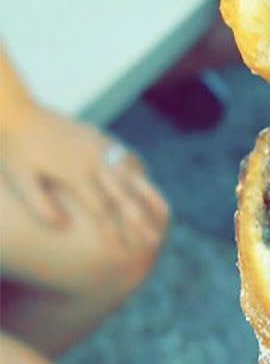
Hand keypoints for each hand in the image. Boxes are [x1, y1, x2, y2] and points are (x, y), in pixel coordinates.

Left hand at [0, 101, 167, 244]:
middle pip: (123, 196)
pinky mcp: (97, 135)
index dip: (114, 233)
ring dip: (146, 195)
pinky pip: (125, 154)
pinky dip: (137, 168)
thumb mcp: (20, 180)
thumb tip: (62, 227)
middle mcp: (92, 159)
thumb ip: (40, 205)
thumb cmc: (12, 148)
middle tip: (153, 242)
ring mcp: (98, 145)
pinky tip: (143, 178)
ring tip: (160, 214)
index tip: (123, 254)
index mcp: (75, 173)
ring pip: (131, 174)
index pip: (101, 210)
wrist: (13, 110)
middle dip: (139, 221)